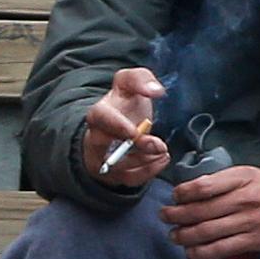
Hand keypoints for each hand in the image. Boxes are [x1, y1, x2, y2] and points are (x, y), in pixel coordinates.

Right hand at [80, 66, 168, 191]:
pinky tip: (162, 159)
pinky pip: (130, 179)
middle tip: (160, 145)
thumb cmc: (126, 104)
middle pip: (106, 147)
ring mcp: (103, 159)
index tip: (135, 132)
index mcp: (99, 114)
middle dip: (135, 149)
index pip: (100, 119)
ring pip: (120, 167)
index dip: (116, 126)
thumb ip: (141, 79)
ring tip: (163, 150)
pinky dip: (149, 172)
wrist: (120, 125)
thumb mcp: (130, 82)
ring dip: (147, 160)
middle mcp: (96, 138)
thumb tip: (156, 90)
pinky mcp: (115, 175)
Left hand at [162, 167, 259, 258]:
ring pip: (206, 231)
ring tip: (174, 236)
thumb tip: (197, 190)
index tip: (175, 197)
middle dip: (175, 216)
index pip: (201, 185)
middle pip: (198, 210)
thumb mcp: (254, 175)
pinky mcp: (256, 241)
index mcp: (242, 178)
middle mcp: (243, 198)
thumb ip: (227, 182)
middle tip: (165, 218)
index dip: (181, 193)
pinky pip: (221, 249)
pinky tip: (192, 252)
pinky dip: (202, 252)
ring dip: (184, 236)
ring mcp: (249, 221)